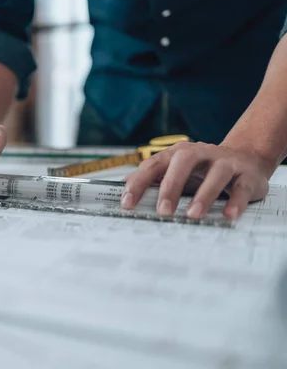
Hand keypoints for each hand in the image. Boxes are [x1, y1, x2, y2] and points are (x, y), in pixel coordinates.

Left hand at [122, 142, 273, 219]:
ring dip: (204, 195)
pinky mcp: (247, 175)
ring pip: (216, 174)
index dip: (139, 183)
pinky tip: (228, 216)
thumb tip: (122, 185)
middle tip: (163, 211)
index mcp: (178, 153)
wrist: (245, 159)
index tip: (127, 203)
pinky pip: (241, 188)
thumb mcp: (175, 170)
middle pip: (183, 162)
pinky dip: (235, 202)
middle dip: (171, 186)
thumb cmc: (202, 170)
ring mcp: (225, 162)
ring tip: (193, 215)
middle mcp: (201, 153)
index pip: (154, 165)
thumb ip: (151, 177)